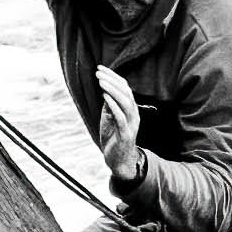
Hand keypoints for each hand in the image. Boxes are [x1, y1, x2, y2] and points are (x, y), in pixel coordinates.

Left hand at [90, 67, 143, 182]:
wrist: (119, 162)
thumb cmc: (113, 139)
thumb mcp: (109, 118)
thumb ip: (109, 105)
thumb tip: (104, 91)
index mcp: (130, 110)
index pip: (124, 88)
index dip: (113, 77)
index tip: (100, 68)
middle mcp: (134, 115)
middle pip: (126, 92)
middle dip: (111, 80)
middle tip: (98, 72)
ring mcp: (131, 125)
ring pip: (125, 103)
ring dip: (112, 90)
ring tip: (100, 81)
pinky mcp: (126, 135)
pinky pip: (121, 117)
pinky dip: (113, 105)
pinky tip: (104, 97)